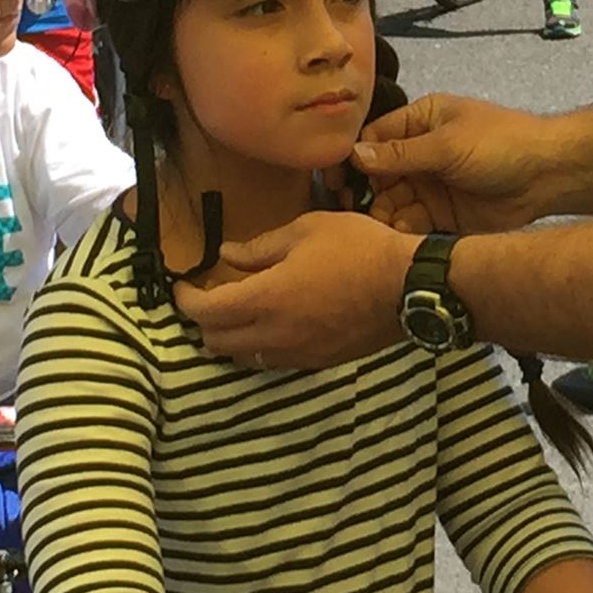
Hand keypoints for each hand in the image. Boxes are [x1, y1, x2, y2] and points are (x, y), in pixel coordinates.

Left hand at [171, 210, 414, 368]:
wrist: (408, 287)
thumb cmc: (357, 248)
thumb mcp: (305, 230)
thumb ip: (259, 248)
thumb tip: (227, 254)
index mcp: (265, 298)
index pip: (206, 312)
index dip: (185, 300)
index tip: (183, 286)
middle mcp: (274, 334)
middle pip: (216, 343)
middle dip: (204, 321)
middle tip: (210, 297)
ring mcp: (296, 354)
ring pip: (243, 357)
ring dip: (232, 338)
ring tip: (239, 312)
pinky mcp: (317, 362)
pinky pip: (273, 361)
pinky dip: (261, 346)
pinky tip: (274, 324)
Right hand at [355, 93, 560, 233]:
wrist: (548, 175)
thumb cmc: (500, 144)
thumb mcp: (447, 145)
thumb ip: (401, 154)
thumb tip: (354, 155)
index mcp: (421, 121)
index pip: (374, 139)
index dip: (352, 160)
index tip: (335, 182)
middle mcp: (420, 152)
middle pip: (377, 175)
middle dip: (364, 193)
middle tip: (351, 213)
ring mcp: (430, 184)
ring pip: (391, 201)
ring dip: (381, 214)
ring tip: (378, 226)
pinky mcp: (442, 214)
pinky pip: (411, 222)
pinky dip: (401, 230)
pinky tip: (397, 236)